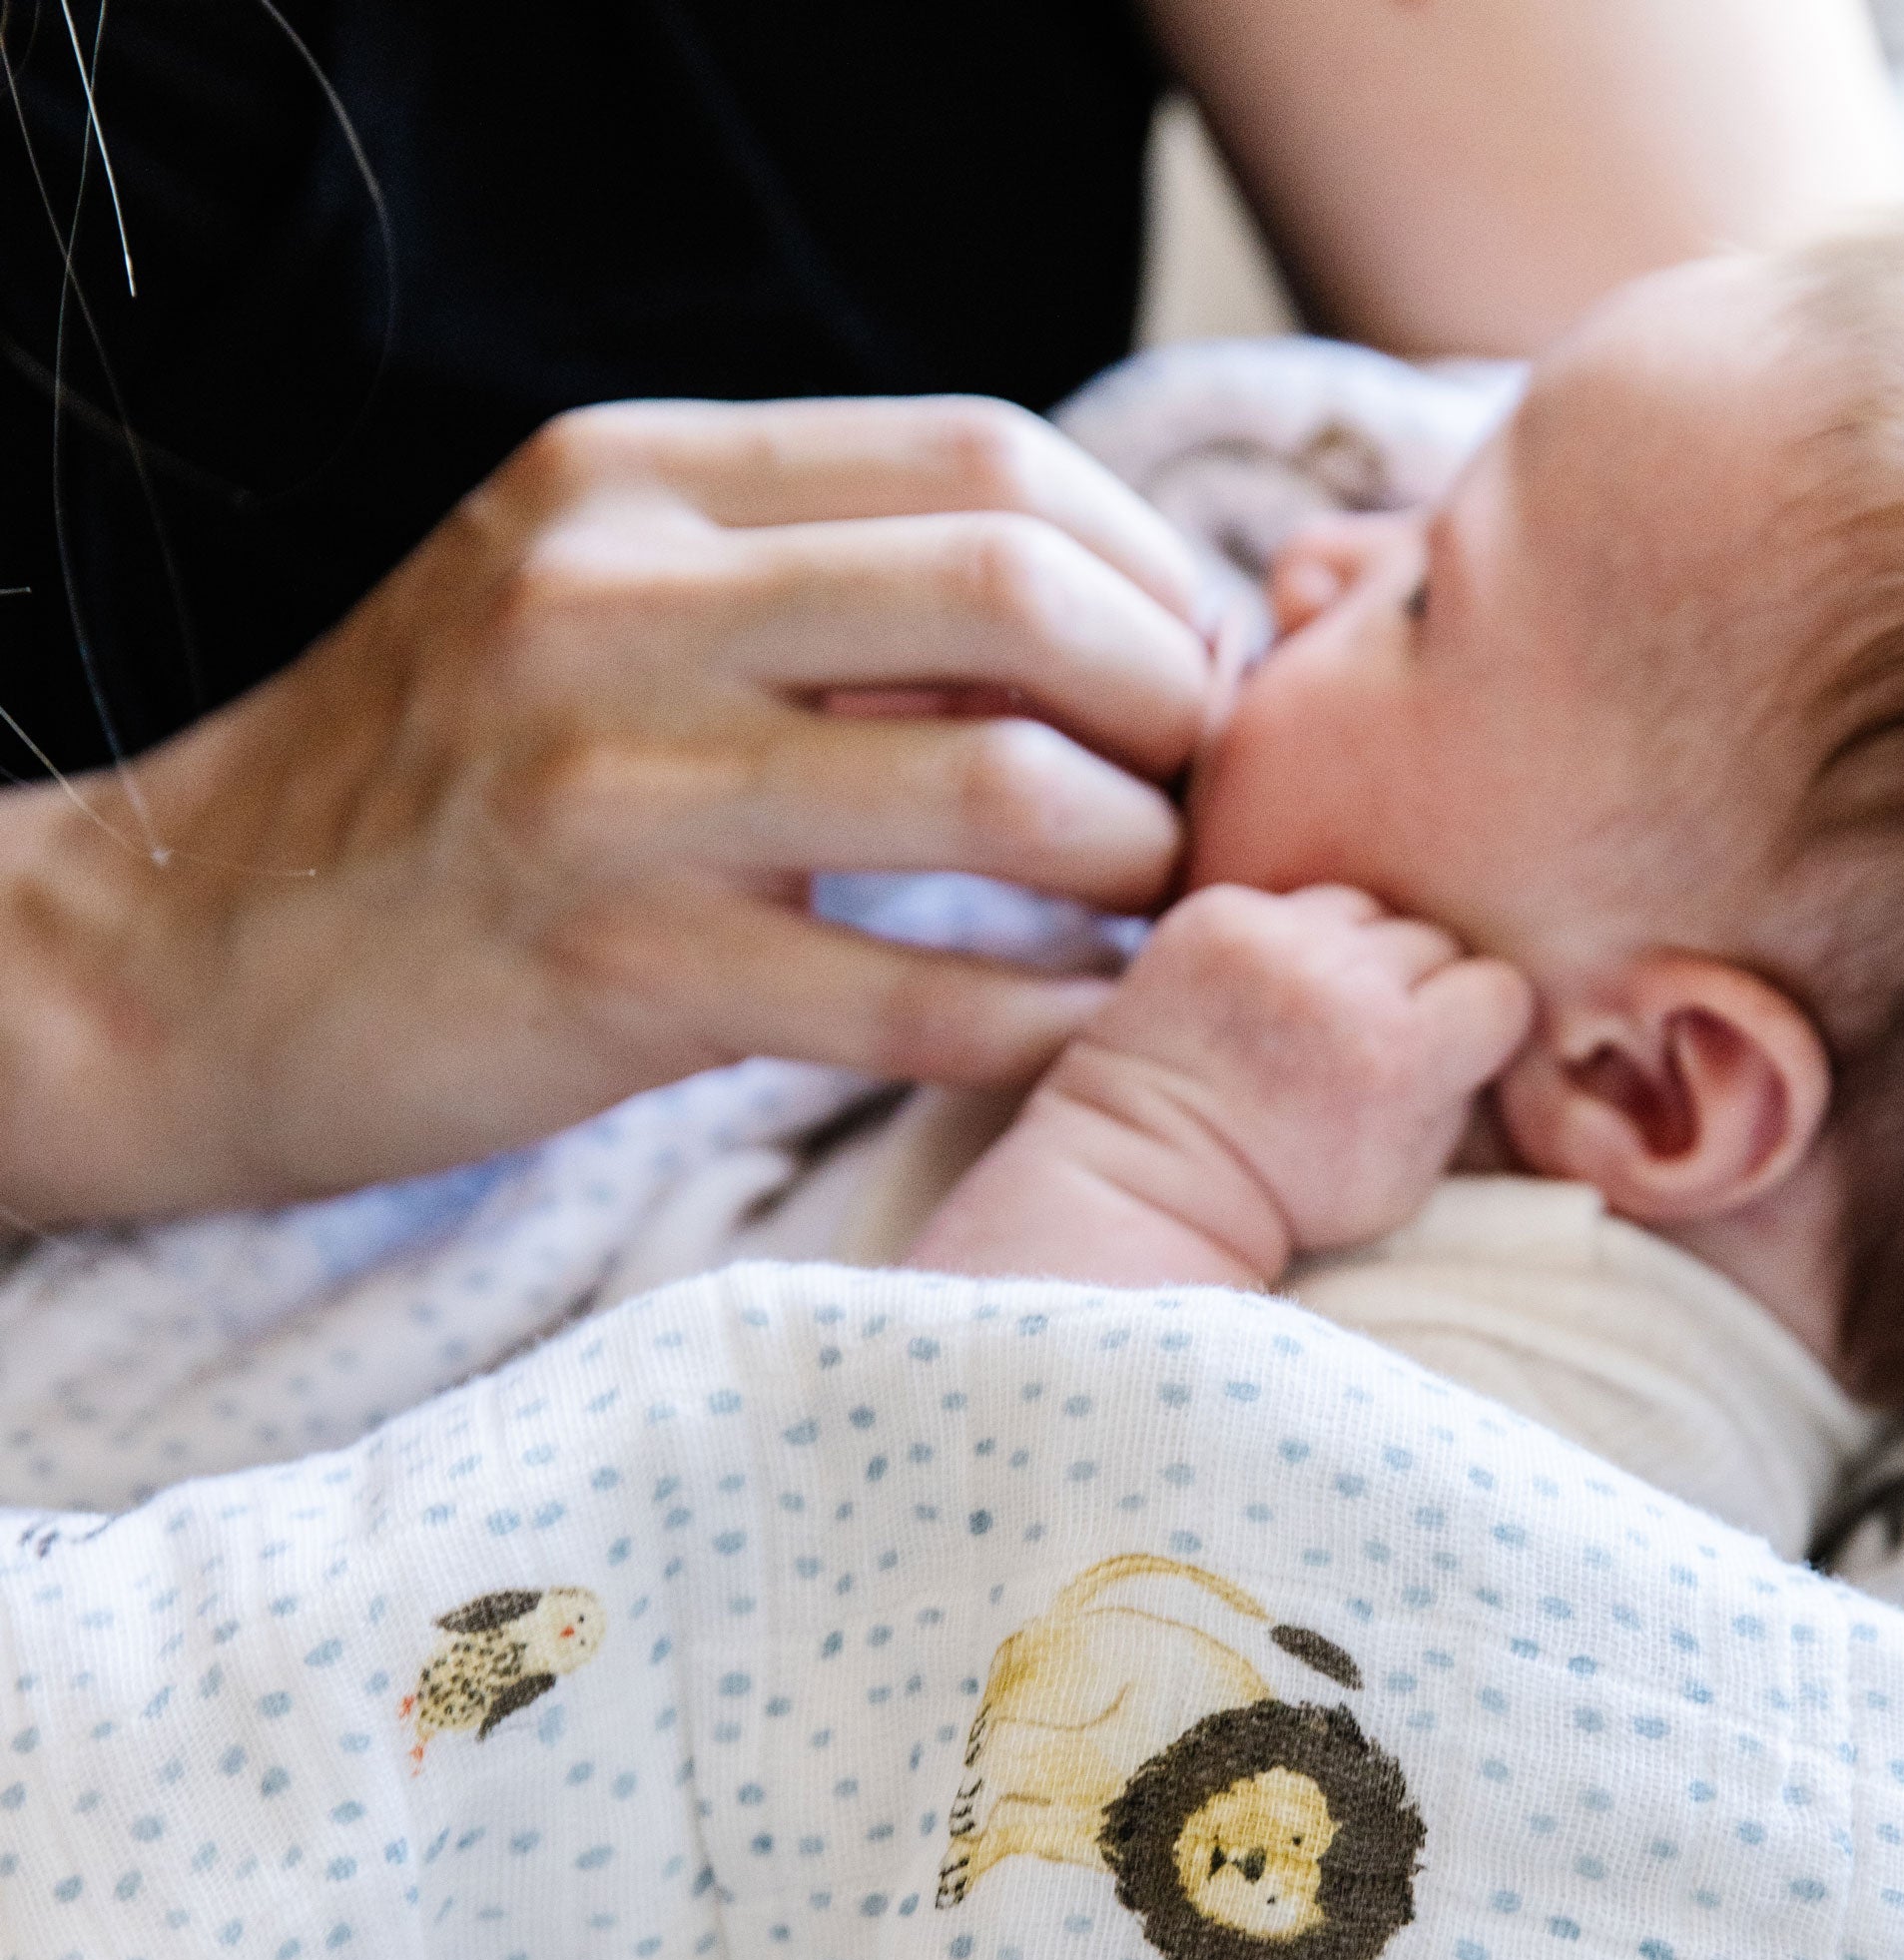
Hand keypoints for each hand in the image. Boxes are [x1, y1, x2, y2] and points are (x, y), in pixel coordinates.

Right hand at [0, 396, 1211, 1222]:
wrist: (179, 959)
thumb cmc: (434, 790)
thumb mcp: (588, 608)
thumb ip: (804, 585)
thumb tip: (1081, 618)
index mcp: (637, 480)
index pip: (986, 462)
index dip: (1143, 570)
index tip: (1182, 669)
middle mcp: (620, 598)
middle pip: (1018, 591)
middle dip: (1166, 697)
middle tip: (1190, 789)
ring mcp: (611, 787)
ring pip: (991, 791)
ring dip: (1126, 860)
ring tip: (1142, 902)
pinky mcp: (613, 973)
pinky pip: (910, 996)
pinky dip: (1038, 1012)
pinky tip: (1077, 1019)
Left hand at [1034, 883, 1534, 1272]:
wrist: (1156, 1172)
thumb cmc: (1295, 1190)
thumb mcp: (1412, 1174)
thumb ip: (1461, 1088)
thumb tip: (1495, 1017)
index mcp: (1402, 1056)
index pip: (1498, 988)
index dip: (1474, 1027)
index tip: (1440, 1057)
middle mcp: (1341, 982)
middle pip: (1434, 942)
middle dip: (1415, 988)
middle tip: (1368, 1042)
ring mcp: (1273, 939)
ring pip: (1365, 910)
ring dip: (1354, 952)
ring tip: (1315, 1013)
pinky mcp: (1217, 914)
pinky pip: (1292, 902)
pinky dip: (1287, 941)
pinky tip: (1262, 994)